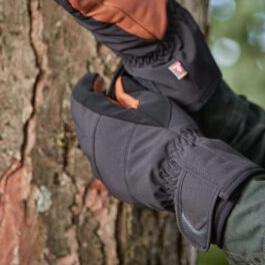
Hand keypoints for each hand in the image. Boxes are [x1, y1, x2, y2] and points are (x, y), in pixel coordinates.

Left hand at [70, 72, 261, 249]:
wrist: (184, 174)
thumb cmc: (169, 132)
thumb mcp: (151, 102)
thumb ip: (129, 92)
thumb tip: (119, 85)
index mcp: (99, 123)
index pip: (80, 98)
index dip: (86, 85)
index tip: (98, 78)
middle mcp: (94, 148)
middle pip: (84, 122)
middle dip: (94, 108)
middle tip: (110, 98)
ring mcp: (103, 170)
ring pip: (94, 145)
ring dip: (103, 131)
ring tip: (122, 122)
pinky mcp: (115, 186)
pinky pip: (107, 163)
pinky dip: (114, 150)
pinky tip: (131, 146)